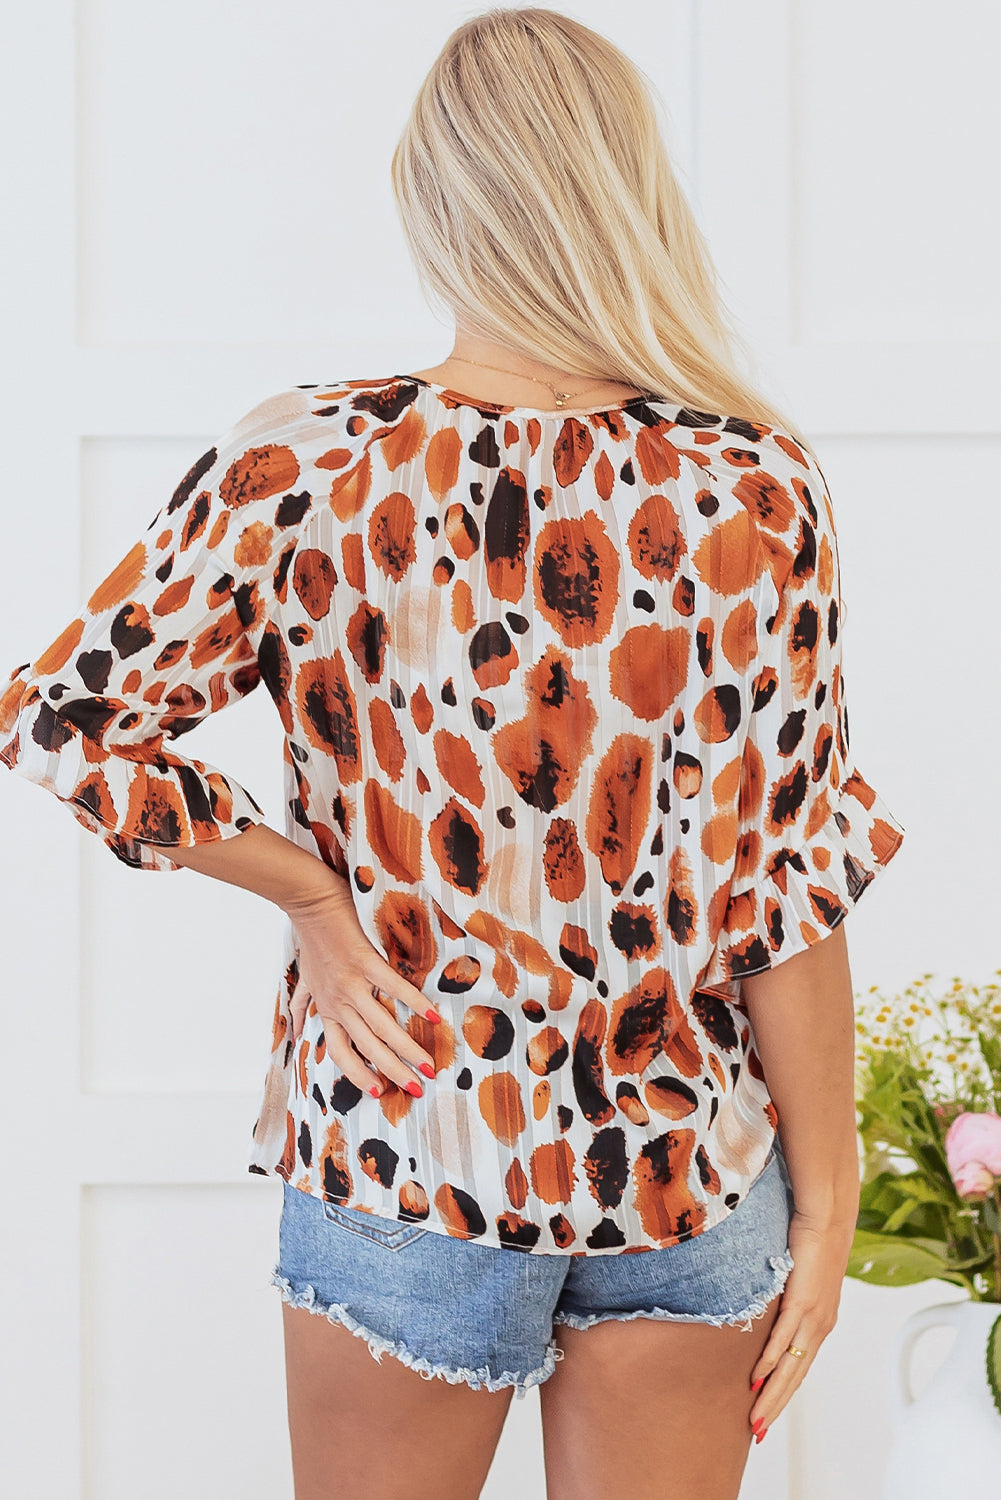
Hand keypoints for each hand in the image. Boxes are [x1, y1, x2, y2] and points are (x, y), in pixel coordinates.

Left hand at [284, 880, 441, 1097]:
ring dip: (406, 1049)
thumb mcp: (303, 979)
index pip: (341, 1051)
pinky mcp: (364, 960)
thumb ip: (301, 1007)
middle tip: (417, 1089)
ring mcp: (351, 982)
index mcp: (328, 1008)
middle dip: (393, 1072)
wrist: (309, 902)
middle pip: (367, 1046)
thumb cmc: (310, 939)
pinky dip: (413, 1002)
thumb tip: (294, 1033)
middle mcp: (339, 1002)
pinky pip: (392, 987)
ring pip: (381, 1026)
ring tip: (429, 1066)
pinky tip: (432, 1016)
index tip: (378, 1092)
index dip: (358, 1074)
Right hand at [747, 1207, 854, 1439]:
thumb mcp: (797, 1274)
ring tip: (755, 1418)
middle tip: (757, 1432)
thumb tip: (765, 1302)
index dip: (783, 1393)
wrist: (826, 1214)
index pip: (799, 1366)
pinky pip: (783, 1337)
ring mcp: (813, 1315)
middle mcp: (820, 1325)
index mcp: (820, 1321)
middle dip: (776, 1406)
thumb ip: (785, 1295)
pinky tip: (757, 1378)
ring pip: (790, 1365)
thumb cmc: (811, 1238)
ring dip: (771, 1395)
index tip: (767, 1414)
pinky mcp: (802, 1300)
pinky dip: (770, 1361)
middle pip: (796, 1375)